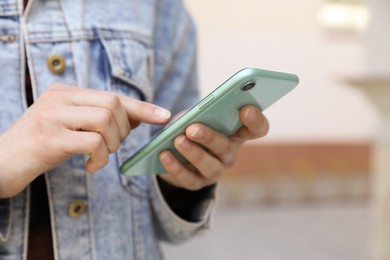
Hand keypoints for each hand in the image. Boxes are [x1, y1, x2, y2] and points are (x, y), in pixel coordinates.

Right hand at [0, 83, 170, 197]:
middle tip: (113, 145)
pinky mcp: (49, 138)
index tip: (164, 116)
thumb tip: (139, 117)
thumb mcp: (71, 127)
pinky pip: (93, 142)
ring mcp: (53, 116)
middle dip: (124, 129)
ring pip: (106, 120)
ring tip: (100, 156)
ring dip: (112, 144)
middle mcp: (59, 98)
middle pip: (113, 105)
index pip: (113, 96)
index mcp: (65, 92)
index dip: (142, 107)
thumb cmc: (40, 146)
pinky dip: (100, 158)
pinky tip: (91, 167)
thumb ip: (100, 119)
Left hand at [158, 105, 268, 190]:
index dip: (256, 121)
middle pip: (226, 148)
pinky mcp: (197, 183)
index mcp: (236, 133)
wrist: (174, 147)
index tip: (246, 109)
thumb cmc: (192, 124)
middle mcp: (229, 154)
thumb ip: (201, 110)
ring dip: (194, 154)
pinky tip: (164, 155)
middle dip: (209, 137)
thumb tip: (195, 113)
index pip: (257, 129)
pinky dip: (176, 167)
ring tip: (178, 141)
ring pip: (210, 167)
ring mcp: (215, 171)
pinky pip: (188, 179)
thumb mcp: (197, 113)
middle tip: (192, 129)